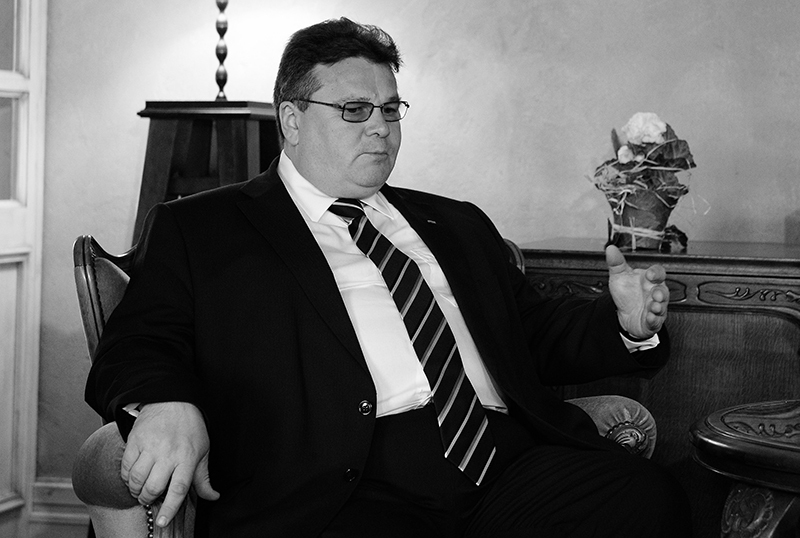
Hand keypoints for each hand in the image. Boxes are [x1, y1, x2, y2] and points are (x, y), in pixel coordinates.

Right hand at [120, 402, 219, 527]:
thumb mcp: (203, 451)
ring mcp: (150, 447)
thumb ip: (204, 478)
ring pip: (136, 480)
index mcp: (187, 458)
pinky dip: (126, 476)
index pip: (178, 489)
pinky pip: (125, 467)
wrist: (172, 400)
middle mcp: (168, 454)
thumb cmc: (190, 427)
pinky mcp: (135, 441)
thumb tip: (213, 496)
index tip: (162, 521)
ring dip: (136, 490)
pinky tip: (133, 474)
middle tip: (149, 498)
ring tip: (140, 488)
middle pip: (153, 488)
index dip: (169, 509)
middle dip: (148, 499)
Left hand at [605, 245, 668, 338]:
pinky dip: (654, 320)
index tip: (650, 274)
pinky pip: (656, 321)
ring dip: (659, 306)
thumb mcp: (619, 277)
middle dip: (661, 292)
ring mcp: (655, 308)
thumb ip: (616, 263)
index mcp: (649, 280)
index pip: (658, 273)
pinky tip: (650, 317)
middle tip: (656, 294)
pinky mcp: (653, 321)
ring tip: (654, 306)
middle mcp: (655, 293)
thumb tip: (610, 249)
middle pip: (663, 291)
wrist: (624, 314)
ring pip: (662, 307)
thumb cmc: (626, 293)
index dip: (656, 273)